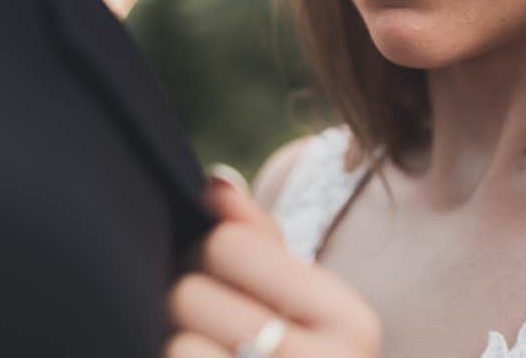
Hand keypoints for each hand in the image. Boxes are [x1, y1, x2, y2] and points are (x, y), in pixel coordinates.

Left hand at [166, 174, 381, 356]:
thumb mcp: (301, 308)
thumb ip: (260, 242)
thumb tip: (215, 183)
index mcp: (353, 323)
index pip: (230, 245)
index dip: (209, 255)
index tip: (226, 285)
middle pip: (191, 292)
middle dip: (184, 305)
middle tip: (207, 330)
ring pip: (173, 345)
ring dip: (172, 347)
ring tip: (205, 357)